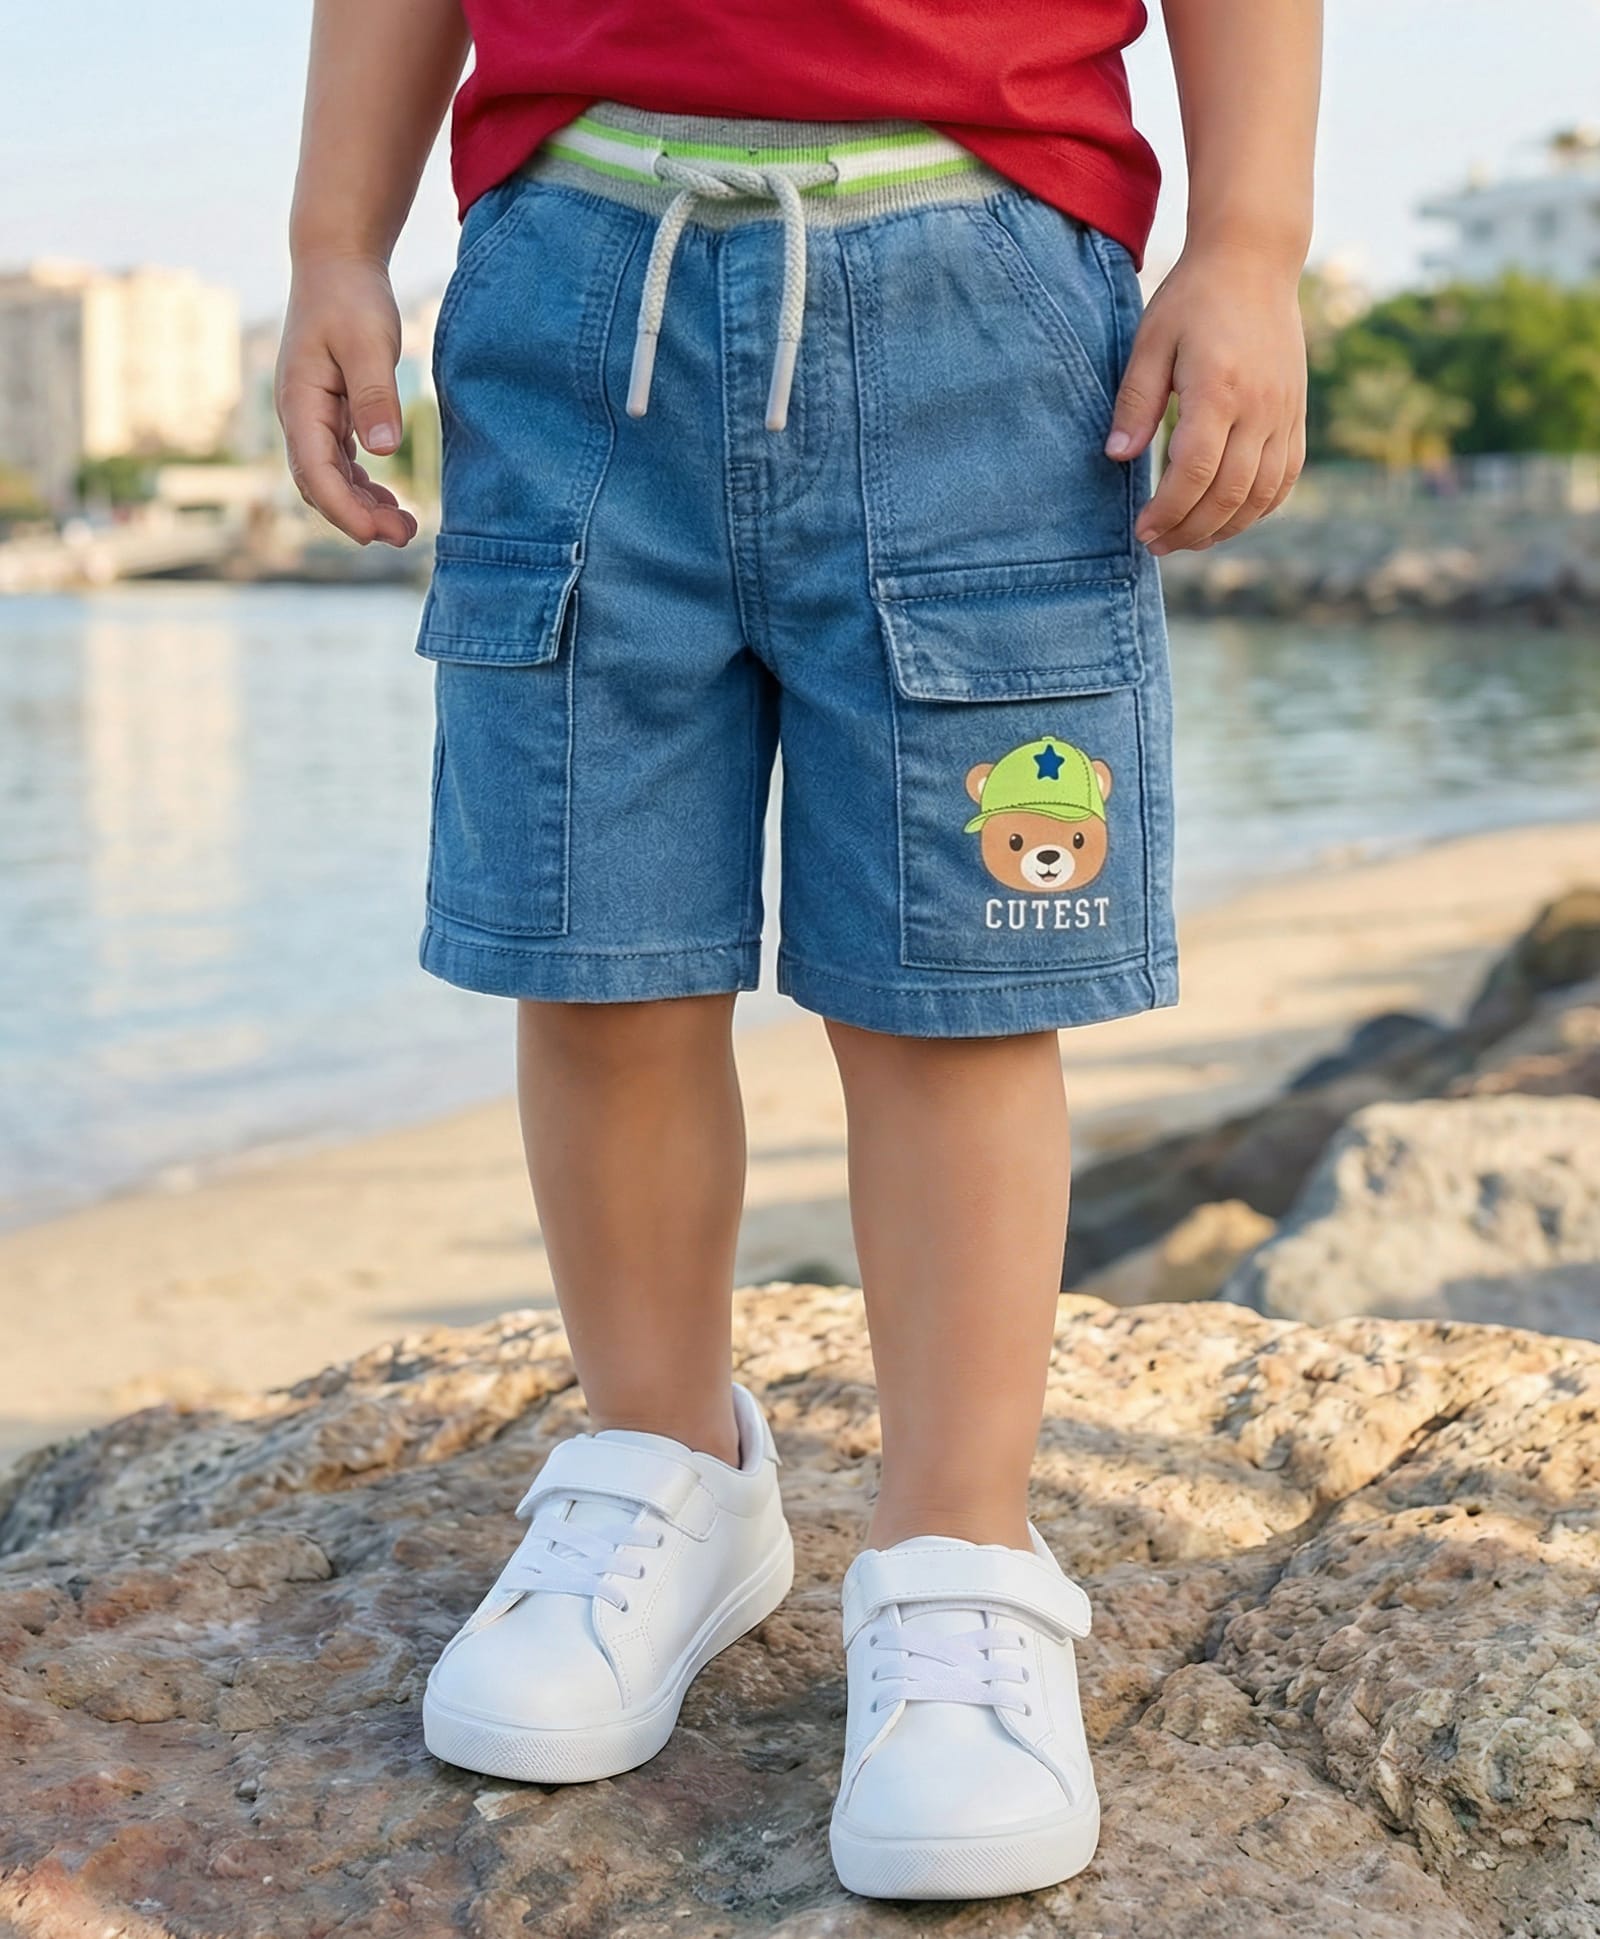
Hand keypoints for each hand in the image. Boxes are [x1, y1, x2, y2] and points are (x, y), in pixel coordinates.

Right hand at [275, 255, 418, 546]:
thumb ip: (374, 395)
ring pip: (330, 477)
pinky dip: (362, 485)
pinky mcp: (329, 412)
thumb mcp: (367, 342)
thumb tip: (382, 450)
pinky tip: (389, 501)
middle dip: (357, 516)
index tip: (373, 534)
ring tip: (404, 528)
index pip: (315, 471)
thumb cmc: (351, 297)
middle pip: (320, 484)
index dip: (342, 508)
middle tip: (405, 537)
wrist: (336, 261)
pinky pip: (340, 462)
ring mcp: (311, 415)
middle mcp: (298, 414)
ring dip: (362, 506)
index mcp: (300, 401)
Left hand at [1104, 244, 1305, 554]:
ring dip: (1224, 527)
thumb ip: (1135, 402)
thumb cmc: (1192, 298)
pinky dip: (1259, 508)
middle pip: (1228, 494)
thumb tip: (1117, 456)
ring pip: (1262, 494)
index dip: (1167, 511)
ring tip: (1189, 539)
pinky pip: (1285, 478)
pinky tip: (1229, 518)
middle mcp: (1260, 407)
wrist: (1254, 260)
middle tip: (1158, 545)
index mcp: (1219, 389)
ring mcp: (1285, 413)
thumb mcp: (1151, 341)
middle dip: (1190, 530)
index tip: (1142, 530)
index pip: (1193, 472)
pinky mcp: (1296, 414)